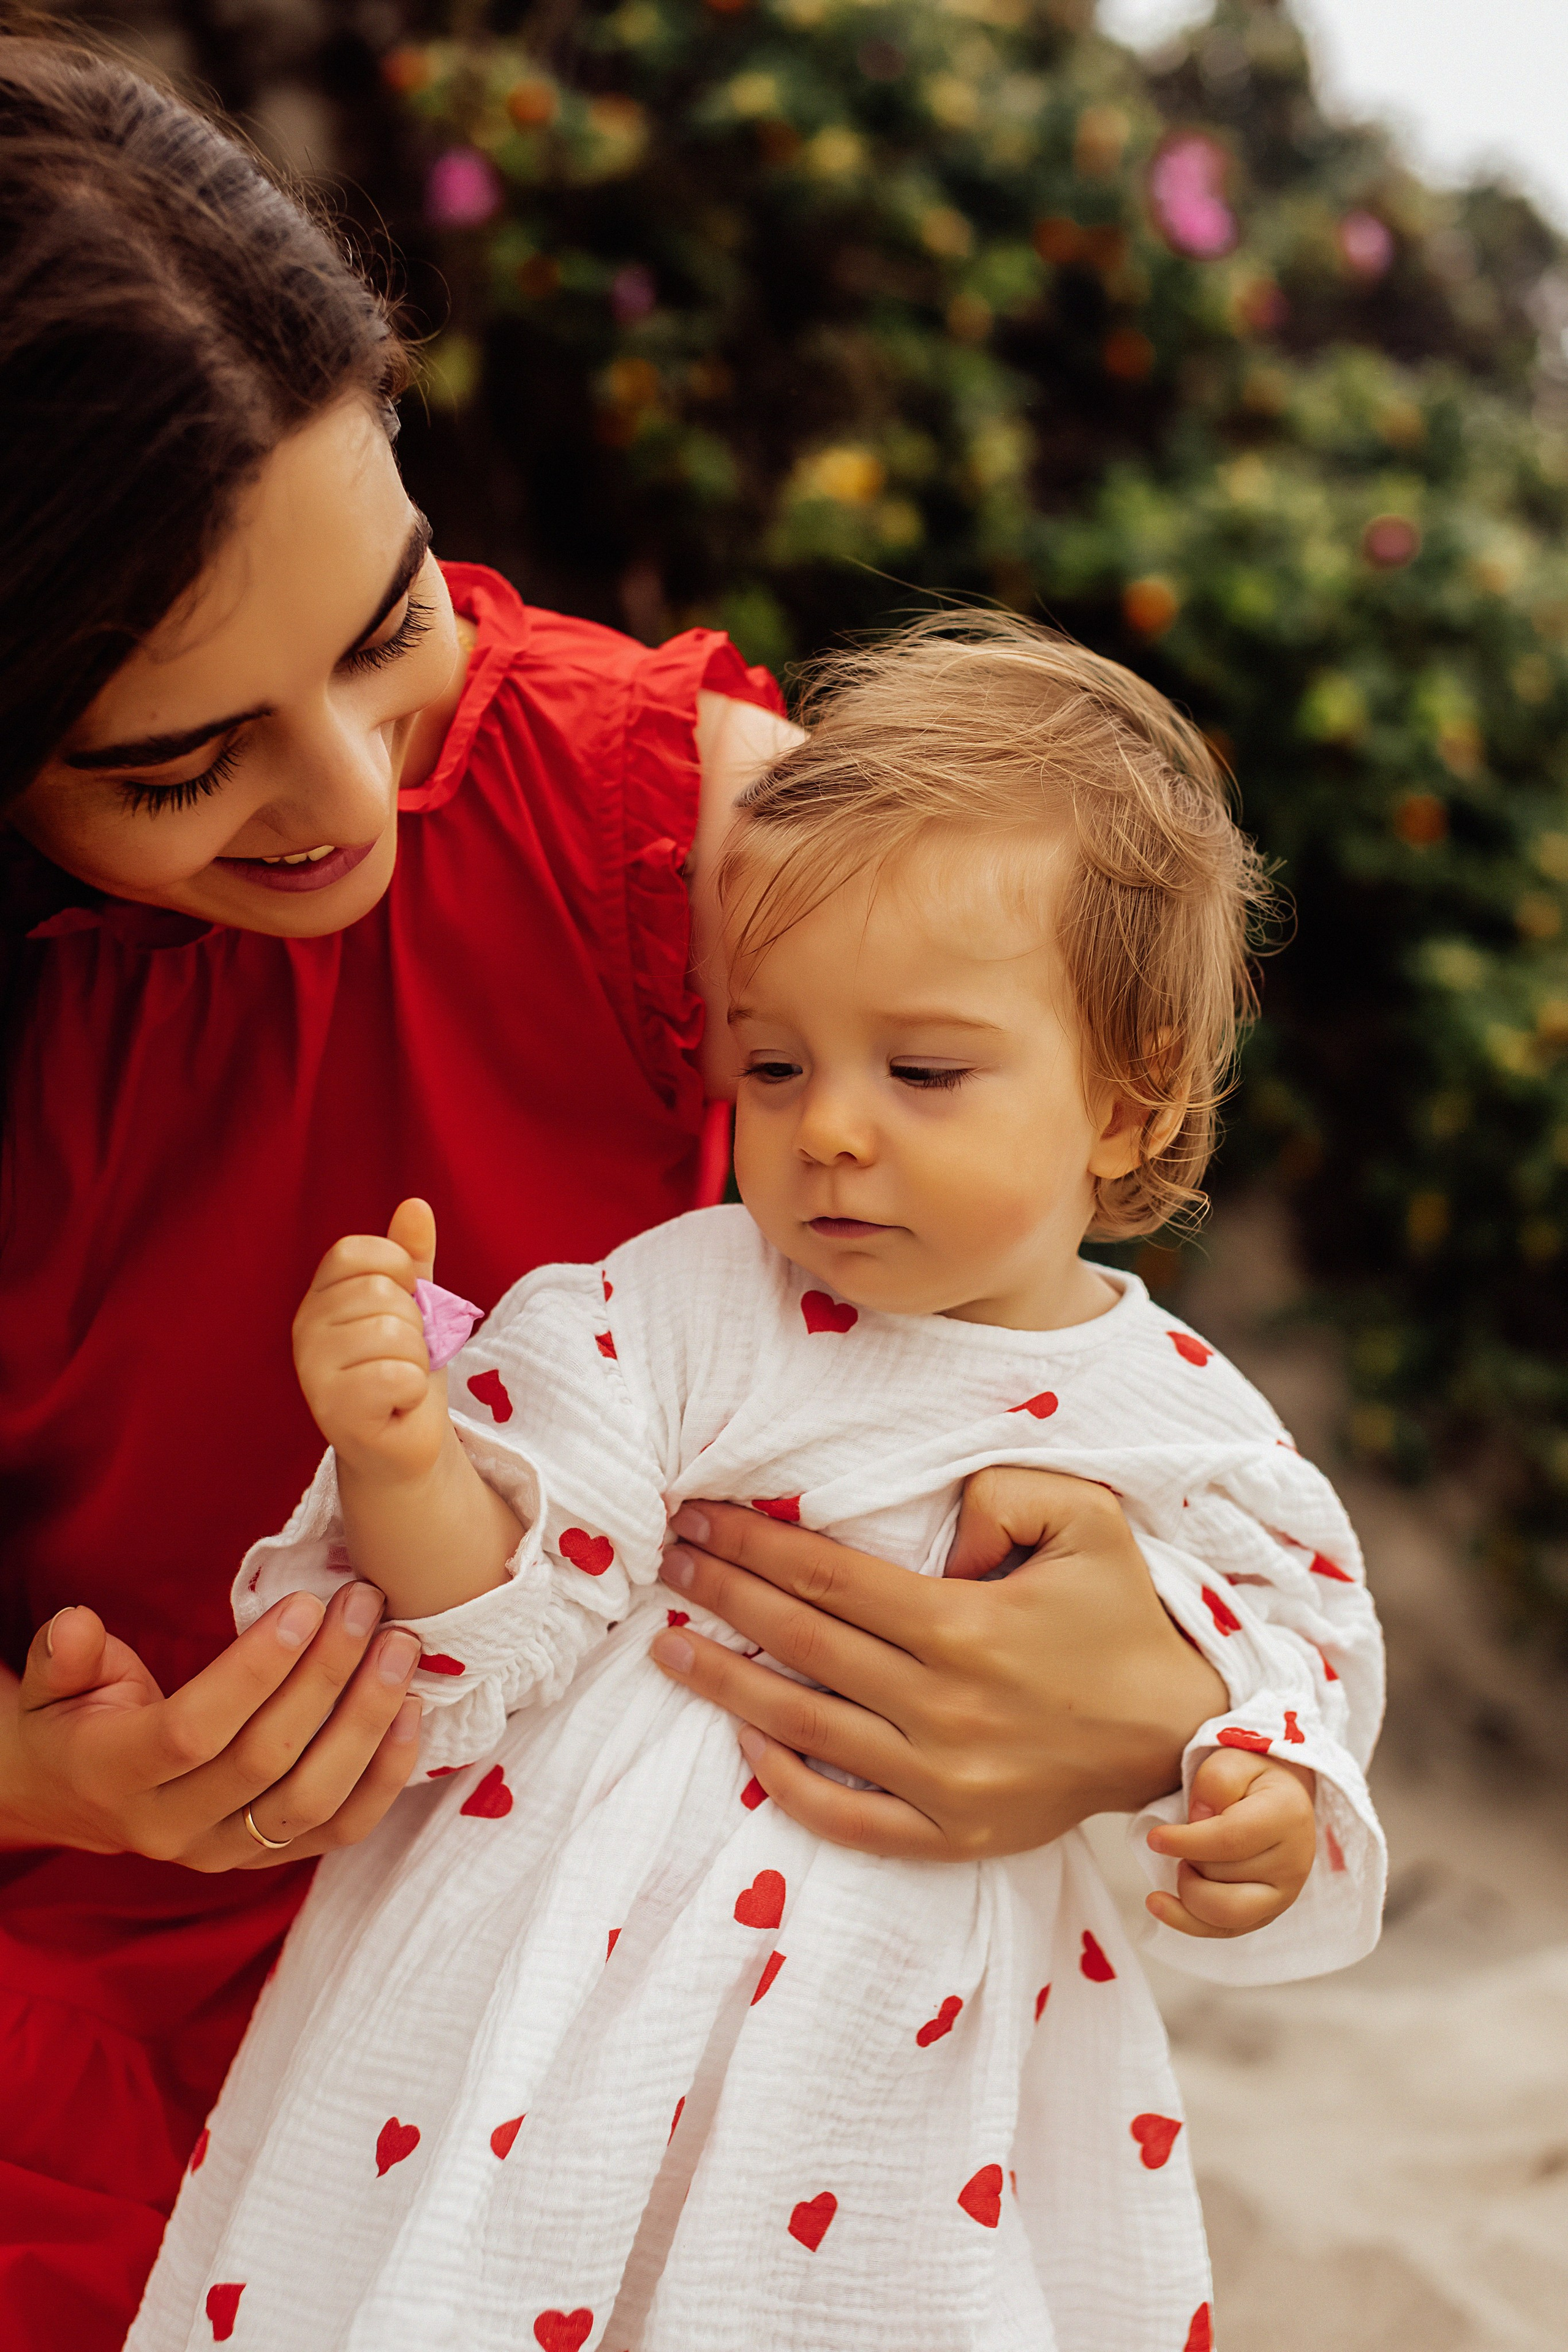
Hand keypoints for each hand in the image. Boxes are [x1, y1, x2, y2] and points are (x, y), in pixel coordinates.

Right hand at [0, 1585, 422, 1869]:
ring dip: (366, 1724)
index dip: (255, 1671)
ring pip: (311, 1801)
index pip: (193, 1731)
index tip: (305, 1606)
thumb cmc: (72, 1716)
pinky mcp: (267, 1859)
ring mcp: (223, 1852)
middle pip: (265, 1761)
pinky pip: (340, 1831)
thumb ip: (63, 1653)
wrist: (74, 1794)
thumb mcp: (50, 1680)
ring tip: (400, 1651)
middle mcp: (170, 1828)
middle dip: (325, 1677)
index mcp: (112, 1776)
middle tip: (365, 1606)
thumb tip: (78, 1626)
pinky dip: (384, 1776)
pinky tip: (410, 1713)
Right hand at [293, 1198, 447, 1483]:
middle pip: (381, 1293)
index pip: (355, 1252)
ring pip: (394, 1335)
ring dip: (416, 1361)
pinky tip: (396, 1406)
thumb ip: (412, 1257)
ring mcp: (313, 1372)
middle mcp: (304, 1330)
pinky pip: (398, 1376)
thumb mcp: (414, 1306)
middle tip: (401, 1357)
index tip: (403, 1306)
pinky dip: (413, 1391)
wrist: (405, 1445)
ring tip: (399, 1383)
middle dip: (414, 1326)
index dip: (398, 1273)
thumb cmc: (404, 1370)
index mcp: (319, 1297)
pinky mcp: (333, 1412)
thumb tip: (415, 1205)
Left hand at [650, 1477, 1228, 1860]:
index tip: (700, 1517)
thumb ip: (1005, 1493)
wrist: (1175, 1731)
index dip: (755, 1544)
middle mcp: (946, 1707)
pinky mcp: (952, 1835)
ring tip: (666, 1644)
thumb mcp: (1087, 1521)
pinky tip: (741, 1734)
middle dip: (722, 1593)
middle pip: (803, 1642)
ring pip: (805, 1725)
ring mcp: (945, 1781)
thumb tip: (941, 1523)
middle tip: (667, 1558)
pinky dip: (784, 1780)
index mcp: (967, 1627)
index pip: (829, 1578)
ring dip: (725, 1680)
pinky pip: (845, 1816)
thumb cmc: (1122, 1616)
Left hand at [1144, 1747, 1316, 1937]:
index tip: (1153, 1838)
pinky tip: (1158, 1903)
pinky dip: (1186, 1921)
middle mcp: (1293, 1863)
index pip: (1231, 1839)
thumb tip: (1199, 1820)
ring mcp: (1282, 1895)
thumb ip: (1216, 1781)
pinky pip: (1223, 1931)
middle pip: (1223, 1876)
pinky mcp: (1265, 1914)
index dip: (1186, 1841)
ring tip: (1185, 1863)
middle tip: (1182, 1840)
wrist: (1279, 1802)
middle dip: (1189, 1859)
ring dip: (1190, 1887)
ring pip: (1223, 1911)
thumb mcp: (1233, 1759)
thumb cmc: (1250, 1780)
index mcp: (1287, 1816)